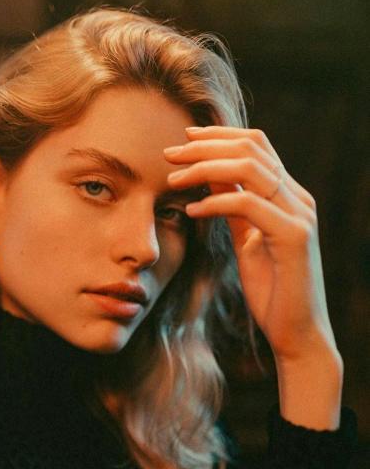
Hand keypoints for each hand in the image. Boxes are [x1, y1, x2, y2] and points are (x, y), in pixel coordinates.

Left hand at [164, 126, 337, 364]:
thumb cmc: (270, 287)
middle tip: (169, 154)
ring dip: (204, 168)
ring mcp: (299, 215)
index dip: (219, 136)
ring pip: (250, 169)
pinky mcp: (295, 237)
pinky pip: (249, 204)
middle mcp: (297, 198)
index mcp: (288, 195)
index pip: (256, 145)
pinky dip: (216, 203)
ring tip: (173, 180)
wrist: (296, 332)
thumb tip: (209, 175)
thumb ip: (233, 205)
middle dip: (204, 146)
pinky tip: (191, 211)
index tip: (184, 139)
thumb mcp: (246, 237)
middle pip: (250, 148)